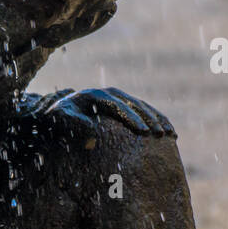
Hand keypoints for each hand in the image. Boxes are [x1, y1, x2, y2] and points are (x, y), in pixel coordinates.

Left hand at [29, 86, 175, 136]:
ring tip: (170, 134)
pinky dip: (157, 119)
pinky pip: (144, 110)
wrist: (57, 109)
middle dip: (150, 119)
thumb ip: (76, 124)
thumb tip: (94, 135)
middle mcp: (110, 93)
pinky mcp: (123, 104)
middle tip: (161, 134)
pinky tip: (168, 131)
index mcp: (96, 95)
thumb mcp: (62, 118)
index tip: (143, 132)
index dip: (131, 118)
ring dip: (158, 119)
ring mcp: (118, 97)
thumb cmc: (58, 116)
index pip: (118, 106)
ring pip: (143, 106)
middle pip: (135, 104)